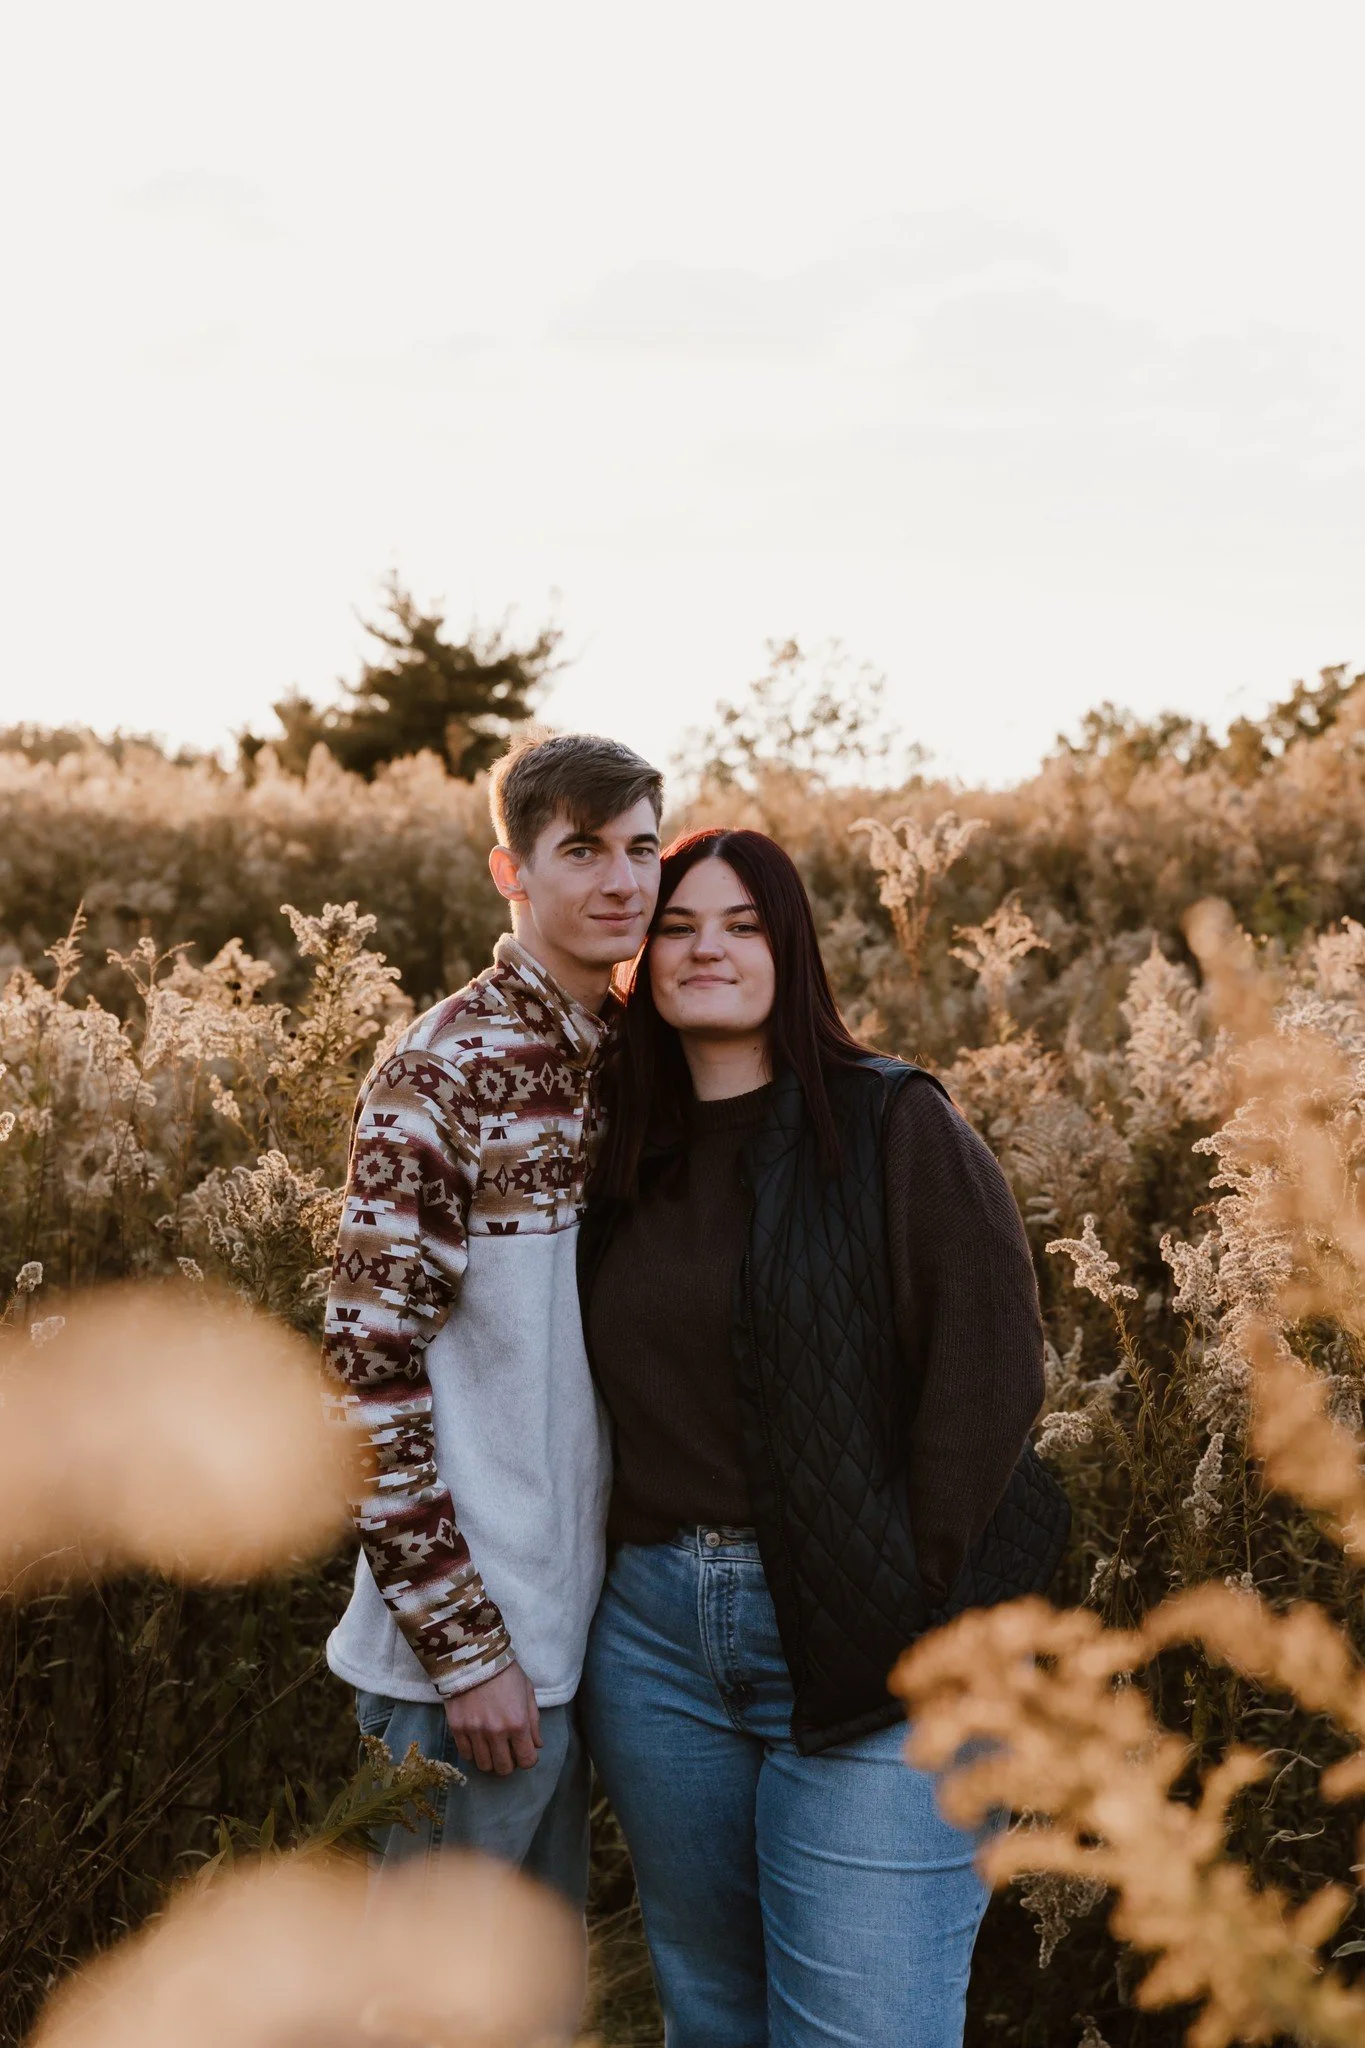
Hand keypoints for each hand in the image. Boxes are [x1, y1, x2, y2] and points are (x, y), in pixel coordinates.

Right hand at [443, 1660, 541, 1775]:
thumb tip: (537, 1745)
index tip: (525, 1751)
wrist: (473, 1655)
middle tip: (508, 1751)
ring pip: (484, 1765)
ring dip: (491, 1760)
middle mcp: (496, 1732)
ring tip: (492, 1748)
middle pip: (504, 1769)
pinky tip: (477, 1742)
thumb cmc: (505, 1671)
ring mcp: (474, 1732)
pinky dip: (473, 1753)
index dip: (528, 1759)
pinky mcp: (457, 1729)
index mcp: (518, 1723)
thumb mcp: (527, 1691)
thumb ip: (534, 1721)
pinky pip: (466, 1755)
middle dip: (509, 1763)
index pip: (527, 1760)